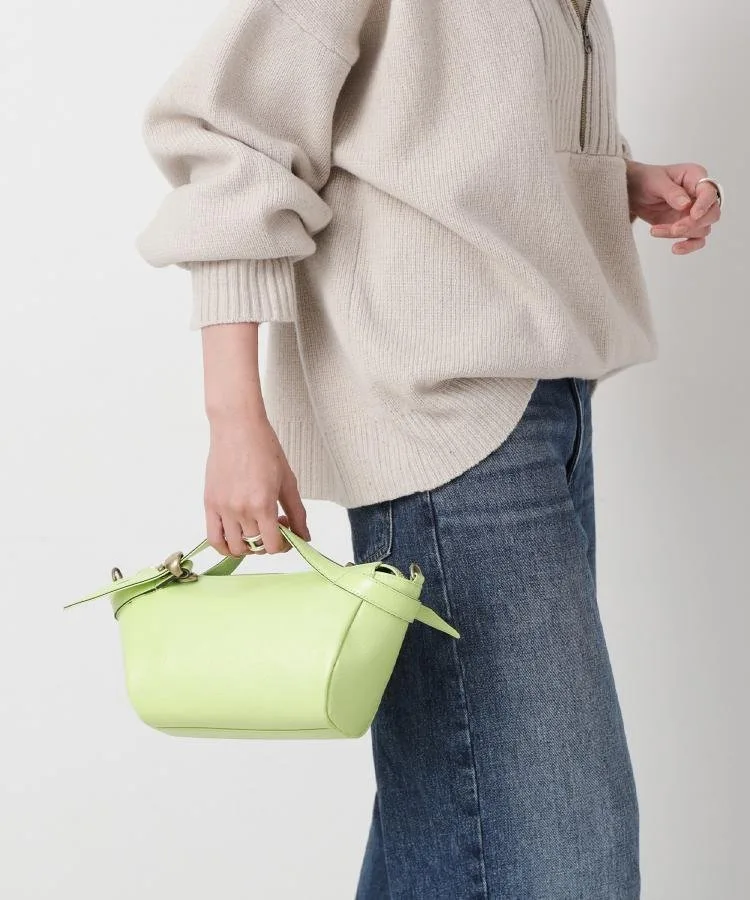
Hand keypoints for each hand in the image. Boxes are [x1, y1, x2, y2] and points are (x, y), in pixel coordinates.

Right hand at [204, 412, 310, 557]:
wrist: (238, 427)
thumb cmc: (265, 448)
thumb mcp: (288, 481)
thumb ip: (298, 512)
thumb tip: (305, 537)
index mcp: (262, 504)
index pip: (273, 546)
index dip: (284, 545)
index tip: (286, 532)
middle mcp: (240, 510)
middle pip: (256, 547)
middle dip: (269, 542)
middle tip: (273, 524)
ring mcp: (222, 508)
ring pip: (234, 547)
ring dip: (248, 547)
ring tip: (255, 530)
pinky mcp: (209, 504)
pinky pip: (213, 538)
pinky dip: (224, 547)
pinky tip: (235, 540)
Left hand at [626, 161, 721, 253]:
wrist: (635, 192)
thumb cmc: (647, 180)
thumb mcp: (655, 182)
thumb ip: (671, 192)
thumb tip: (685, 205)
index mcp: (696, 177)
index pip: (710, 191)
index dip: (704, 204)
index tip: (694, 215)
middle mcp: (700, 195)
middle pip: (712, 214)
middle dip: (694, 224)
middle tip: (674, 228)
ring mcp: (695, 213)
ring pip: (701, 229)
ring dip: (680, 234)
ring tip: (655, 230)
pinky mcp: (687, 227)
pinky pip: (696, 240)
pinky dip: (688, 246)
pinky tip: (675, 249)